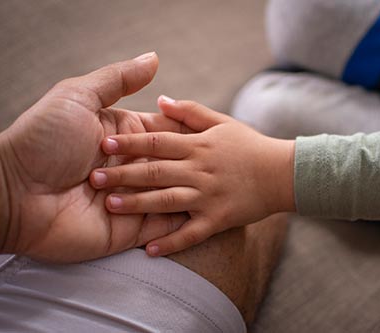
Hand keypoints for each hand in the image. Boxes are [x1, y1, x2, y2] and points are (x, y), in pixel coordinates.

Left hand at [0, 53, 188, 262]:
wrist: (14, 193)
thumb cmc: (43, 141)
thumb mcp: (79, 97)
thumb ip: (118, 79)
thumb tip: (154, 59)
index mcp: (125, 137)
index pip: (166, 133)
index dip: (183, 131)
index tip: (202, 131)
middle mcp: (132, 168)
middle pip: (174, 165)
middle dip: (183, 163)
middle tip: (200, 162)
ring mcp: (134, 200)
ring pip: (173, 195)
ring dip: (173, 189)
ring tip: (175, 186)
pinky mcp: (131, 230)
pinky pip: (164, 228)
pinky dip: (177, 226)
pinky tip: (191, 214)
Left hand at [90, 97, 295, 255]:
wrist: (284, 173)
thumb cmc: (251, 145)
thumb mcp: (222, 121)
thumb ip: (190, 111)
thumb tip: (160, 101)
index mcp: (198, 146)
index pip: (157, 142)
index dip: (131, 142)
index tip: (105, 143)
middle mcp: (199, 170)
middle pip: (156, 171)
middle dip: (125, 174)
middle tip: (95, 178)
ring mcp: (208, 197)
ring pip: (167, 201)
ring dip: (138, 204)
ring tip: (111, 206)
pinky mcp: (218, 220)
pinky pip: (191, 235)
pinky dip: (171, 243)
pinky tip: (149, 251)